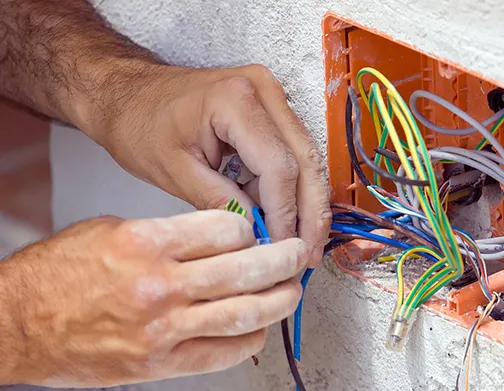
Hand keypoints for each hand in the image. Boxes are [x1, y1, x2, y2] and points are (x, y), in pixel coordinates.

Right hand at [1, 211, 306, 386]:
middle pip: (245, 269)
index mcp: (145, 242)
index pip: (225, 228)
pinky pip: (222, 352)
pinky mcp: (160, 362)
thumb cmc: (59, 273)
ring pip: (244, 312)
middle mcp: (159, 284)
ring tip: (292, 290)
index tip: (254, 230)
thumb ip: (167, 233)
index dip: (249, 227)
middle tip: (296, 254)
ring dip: (278, 301)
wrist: (21, 323)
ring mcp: (163, 328)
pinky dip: (249, 338)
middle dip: (282, 259)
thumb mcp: (111, 230)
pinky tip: (257, 327)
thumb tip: (213, 237)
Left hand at [82, 63, 330, 266]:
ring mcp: (269, 95)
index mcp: (236, 99)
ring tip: (298, 241)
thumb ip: (220, 202)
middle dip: (310, 212)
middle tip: (310, 253)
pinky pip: (289, 152)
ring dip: (304, 202)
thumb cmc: (140, 126)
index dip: (285, 214)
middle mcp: (263, 90)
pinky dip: (288, 187)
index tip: (283, 249)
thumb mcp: (174, 171)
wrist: (129, 95)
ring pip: (305, 157)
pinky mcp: (267, 108)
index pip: (279, 166)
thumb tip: (259, 235)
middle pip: (305, 159)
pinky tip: (280, 216)